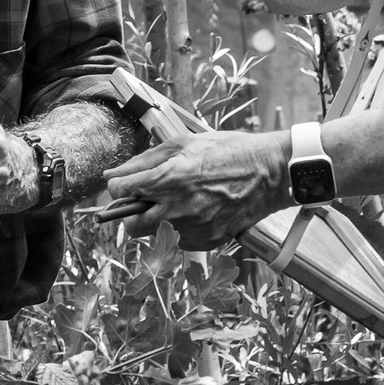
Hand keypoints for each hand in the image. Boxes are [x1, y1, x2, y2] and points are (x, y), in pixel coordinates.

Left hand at [102, 131, 291, 250]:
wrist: (269, 172)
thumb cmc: (228, 151)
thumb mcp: (183, 143)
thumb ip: (144, 160)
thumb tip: (114, 174)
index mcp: (168, 179)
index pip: (120, 191)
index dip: (117, 186)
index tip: (122, 183)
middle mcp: (177, 208)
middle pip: (132, 225)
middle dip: (131, 212)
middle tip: (144, 198)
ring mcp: (193, 228)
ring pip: (157, 234)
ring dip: (158, 219)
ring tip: (178, 200)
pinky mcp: (208, 241)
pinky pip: (181, 240)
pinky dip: (182, 228)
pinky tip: (196, 210)